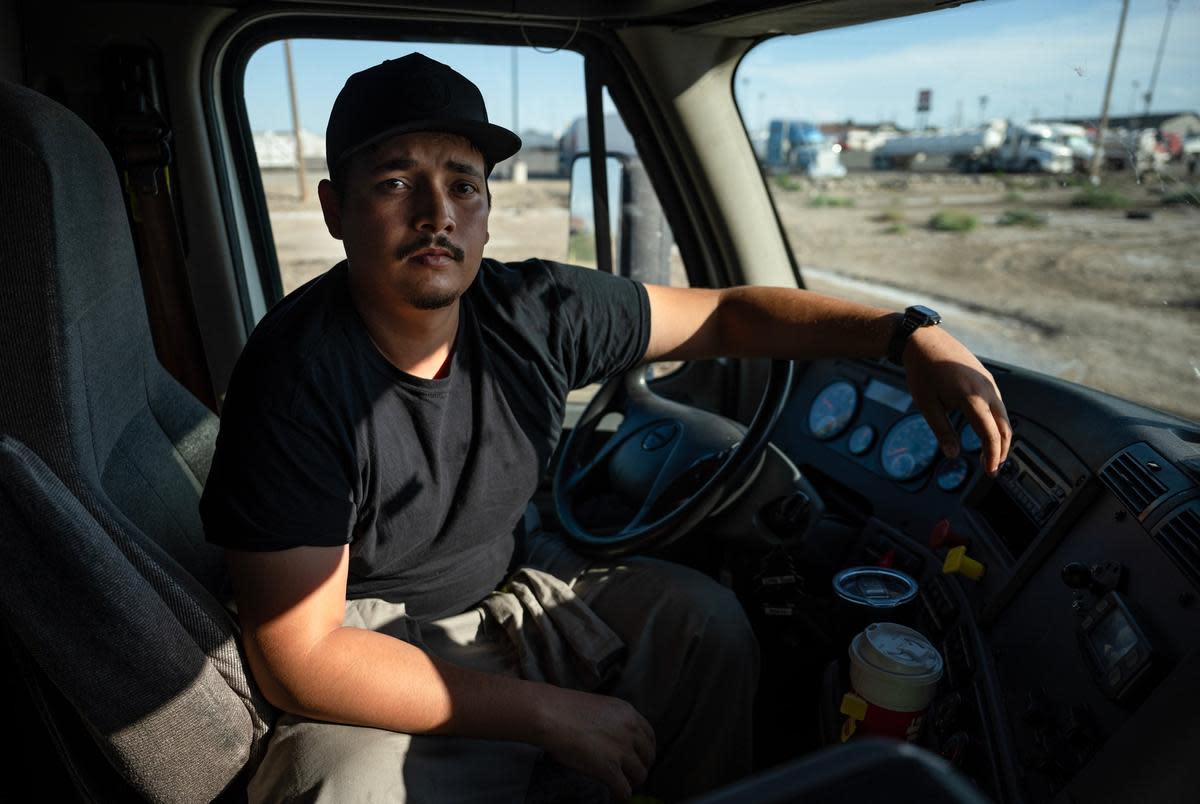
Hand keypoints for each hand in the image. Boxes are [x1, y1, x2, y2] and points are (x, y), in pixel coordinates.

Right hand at [534, 686, 655, 799]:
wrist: (551, 715)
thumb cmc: (565, 709)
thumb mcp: (600, 706)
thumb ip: (614, 720)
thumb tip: (614, 736)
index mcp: (628, 713)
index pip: (650, 736)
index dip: (645, 750)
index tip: (638, 757)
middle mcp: (630, 731)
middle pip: (649, 757)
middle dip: (640, 766)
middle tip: (629, 773)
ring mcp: (621, 750)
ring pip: (640, 775)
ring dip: (631, 781)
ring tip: (621, 784)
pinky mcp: (610, 769)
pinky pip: (625, 789)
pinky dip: (620, 794)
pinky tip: (614, 794)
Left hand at [902, 326, 1011, 475]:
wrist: (924, 340)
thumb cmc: (922, 370)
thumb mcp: (926, 405)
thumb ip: (942, 431)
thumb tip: (952, 454)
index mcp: (972, 397)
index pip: (991, 434)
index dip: (993, 456)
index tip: (990, 472)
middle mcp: (986, 389)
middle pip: (1004, 427)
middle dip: (1001, 450)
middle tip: (991, 467)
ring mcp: (989, 382)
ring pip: (1004, 415)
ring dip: (1000, 436)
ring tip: (989, 453)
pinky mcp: (987, 378)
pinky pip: (998, 404)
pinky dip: (997, 421)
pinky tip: (987, 429)